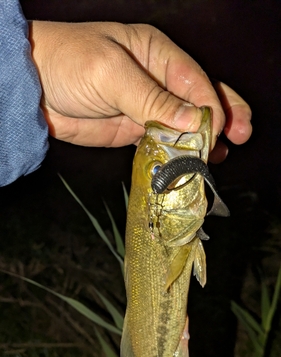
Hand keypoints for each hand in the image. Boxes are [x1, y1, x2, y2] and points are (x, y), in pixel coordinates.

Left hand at [29, 22, 251, 161]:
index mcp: (156, 54)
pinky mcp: (133, 131)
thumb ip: (152, 98)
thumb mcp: (111, 73)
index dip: (212, 104)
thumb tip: (192, 120)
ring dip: (202, 140)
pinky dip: (177, 154)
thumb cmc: (68, 63)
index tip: (221, 128)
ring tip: (219, 156)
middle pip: (199, 99)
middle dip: (223, 117)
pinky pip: (162, 143)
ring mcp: (146, 108)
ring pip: (183, 125)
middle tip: (242, 136)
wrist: (32, 89)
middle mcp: (156, 80)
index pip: (195, 80)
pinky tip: (189, 162)